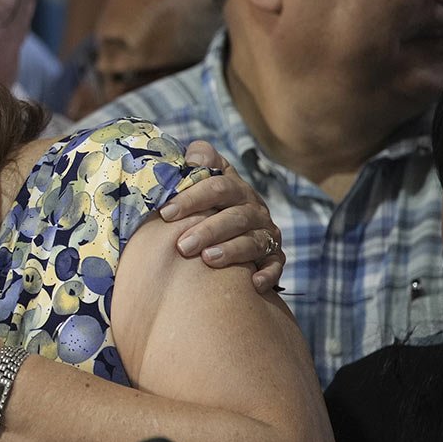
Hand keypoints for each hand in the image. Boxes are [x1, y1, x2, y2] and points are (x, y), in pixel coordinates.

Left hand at [162, 140, 283, 292]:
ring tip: (208, 260)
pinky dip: (268, 274)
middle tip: (182, 246)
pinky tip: (253, 284)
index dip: (192, 198)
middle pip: (234, 217)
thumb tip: (194, 157)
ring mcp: (265, 232)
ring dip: (232, 251)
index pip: (218, 187)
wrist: (231, 222)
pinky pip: (276, 264)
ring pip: (253, 241)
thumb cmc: (205, 201)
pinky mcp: (274, 255)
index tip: (166, 213)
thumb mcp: (201, 176)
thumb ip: (199, 160)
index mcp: (234, 188)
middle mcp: (253, 208)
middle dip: (208, 230)